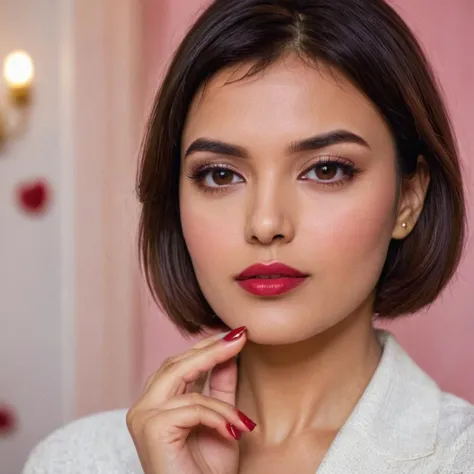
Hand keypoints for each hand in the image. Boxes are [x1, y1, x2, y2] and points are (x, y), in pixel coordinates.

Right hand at [126, 326, 255, 473]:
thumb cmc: (207, 470)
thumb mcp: (221, 418)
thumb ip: (221, 386)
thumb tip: (230, 351)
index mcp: (157, 402)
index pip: (180, 363)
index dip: (207, 347)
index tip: (236, 333)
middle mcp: (144, 406)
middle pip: (177, 364)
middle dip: (212, 350)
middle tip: (240, 337)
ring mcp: (143, 415)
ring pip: (184, 381)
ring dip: (221, 400)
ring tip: (242, 419)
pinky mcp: (151, 427)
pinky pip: (193, 407)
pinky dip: (218, 417)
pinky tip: (234, 431)